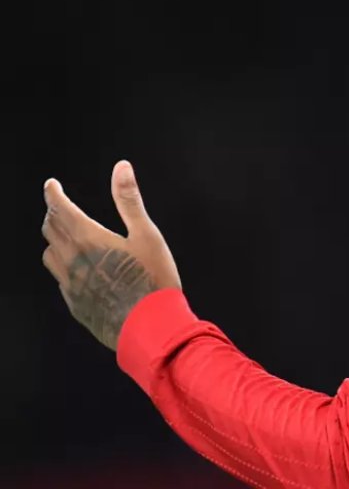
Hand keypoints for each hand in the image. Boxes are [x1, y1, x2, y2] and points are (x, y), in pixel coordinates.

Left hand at [41, 161, 180, 350]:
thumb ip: (130, 200)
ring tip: (64, 235)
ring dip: (54, 240)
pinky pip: (59, 279)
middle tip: (58, 206)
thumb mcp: (147, 234)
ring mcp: (71, 284)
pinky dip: (62, 265)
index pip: (61, 209)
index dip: (53, 194)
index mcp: (89, 239)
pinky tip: (76, 268)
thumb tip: (121, 167)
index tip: (51, 185)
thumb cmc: (153, 278)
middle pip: (51, 230)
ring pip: (50, 255)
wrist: (150, 327)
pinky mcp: (75, 303)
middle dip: (53, 214)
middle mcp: (72, 260)